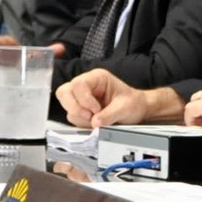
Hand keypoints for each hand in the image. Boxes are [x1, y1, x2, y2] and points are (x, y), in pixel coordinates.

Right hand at [58, 67, 177, 126]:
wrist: (136, 111)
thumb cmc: (132, 103)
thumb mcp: (125, 108)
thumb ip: (110, 115)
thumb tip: (95, 122)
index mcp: (97, 78)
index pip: (79, 84)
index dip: (84, 99)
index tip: (96, 110)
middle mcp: (86, 86)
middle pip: (64, 92)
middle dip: (75, 107)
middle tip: (90, 116)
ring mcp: (80, 98)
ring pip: (66, 106)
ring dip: (80, 117)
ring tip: (97, 119)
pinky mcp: (80, 109)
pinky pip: (72, 116)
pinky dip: (81, 123)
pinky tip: (94, 122)